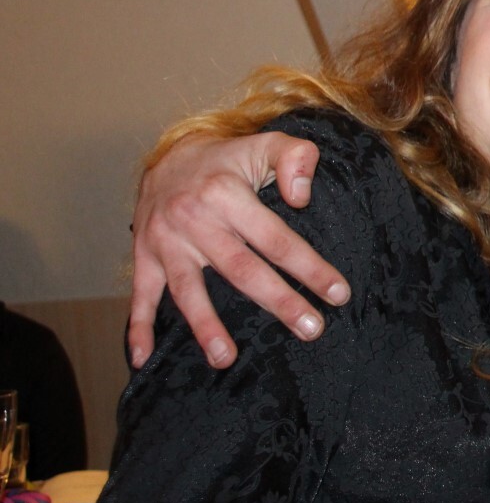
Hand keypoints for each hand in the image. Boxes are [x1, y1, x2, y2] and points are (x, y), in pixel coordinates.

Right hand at [128, 132, 348, 368]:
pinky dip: (138, 327)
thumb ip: (295, 158)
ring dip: (206, 326)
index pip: (275, 238)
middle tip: (312, 329)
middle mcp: (194, 219)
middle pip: (241, 269)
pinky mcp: (143, 256)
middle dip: (279, 301)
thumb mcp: (266, 144)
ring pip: (188, 290)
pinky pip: (139, 295)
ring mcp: (165, 241)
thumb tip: (302, 196)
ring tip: (227, 358)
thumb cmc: (231, 159)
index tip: (338, 294)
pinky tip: (143, 359)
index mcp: (226, 194)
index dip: (308, 267)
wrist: (169, 157)